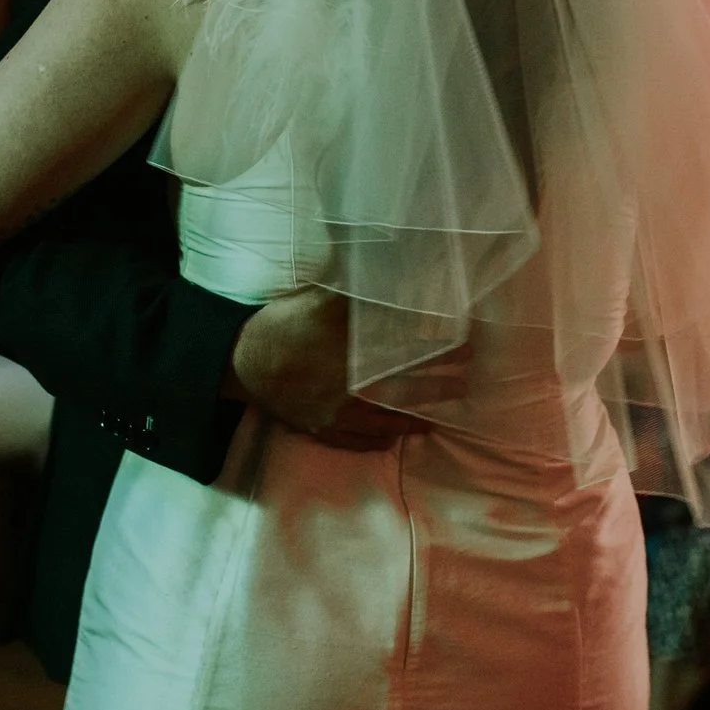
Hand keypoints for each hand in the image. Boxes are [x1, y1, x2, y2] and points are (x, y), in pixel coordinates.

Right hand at [229, 286, 447, 450]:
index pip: (413, 356)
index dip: (443, 353)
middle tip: (465, 386)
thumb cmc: (283, 325)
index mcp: (357, 359)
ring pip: (386, 424)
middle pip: (407, 392)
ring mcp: (337, 416)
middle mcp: (354, 392)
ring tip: (434, 421)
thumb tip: (393, 267)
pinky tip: (390, 441)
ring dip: (414, 421)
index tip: (468, 348)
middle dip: (439, 388)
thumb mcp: (323, 298)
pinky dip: (377, 442)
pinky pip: (357, 442)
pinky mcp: (320, 430)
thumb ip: (360, 290)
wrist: (241, 361)